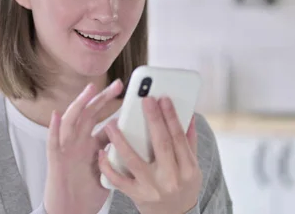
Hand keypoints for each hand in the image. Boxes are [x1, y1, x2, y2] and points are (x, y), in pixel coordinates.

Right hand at [43, 79, 123, 213]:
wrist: (71, 212)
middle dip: (102, 98)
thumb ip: (116, 155)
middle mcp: (79, 143)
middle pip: (90, 114)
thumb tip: (137, 145)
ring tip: (89, 90)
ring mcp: (66, 150)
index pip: (105, 123)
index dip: (117, 109)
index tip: (131, 96)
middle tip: (118, 84)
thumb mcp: (108, 171)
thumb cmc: (88, 194)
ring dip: (79, 104)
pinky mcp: (56, 161)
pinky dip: (54, 129)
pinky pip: (53, 143)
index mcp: (92, 146)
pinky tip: (56, 116)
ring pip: (71, 121)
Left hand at [98, 96, 201, 213]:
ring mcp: (152, 187)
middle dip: (153, 120)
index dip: (171, 117)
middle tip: (145, 99)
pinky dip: (108, 165)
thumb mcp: (192, 167)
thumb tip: (189, 115)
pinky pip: (118, 179)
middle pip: (161, 144)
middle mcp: (171, 178)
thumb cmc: (182, 187)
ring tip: (111, 123)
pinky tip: (102, 151)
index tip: (163, 99)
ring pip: (134, 160)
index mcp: (187, 169)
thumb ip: (189, 142)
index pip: (179, 138)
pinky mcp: (136, 195)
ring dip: (121, 140)